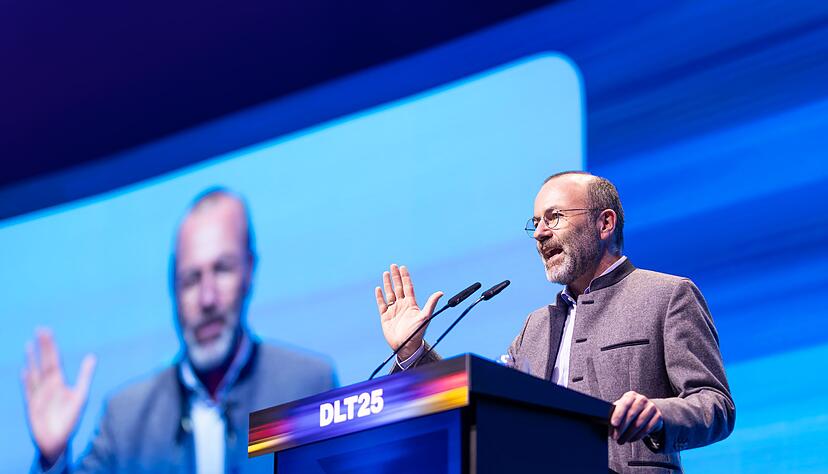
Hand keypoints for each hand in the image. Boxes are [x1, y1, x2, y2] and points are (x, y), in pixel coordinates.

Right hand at [21, 328, 96, 464]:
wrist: (58, 441)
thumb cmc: (69, 419)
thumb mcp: (80, 395)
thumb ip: (85, 376)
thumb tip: (92, 356)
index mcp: (60, 382)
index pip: (55, 359)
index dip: (51, 346)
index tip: (47, 331)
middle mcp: (48, 385)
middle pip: (45, 362)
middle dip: (43, 347)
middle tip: (40, 329)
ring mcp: (39, 394)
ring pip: (35, 373)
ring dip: (32, 359)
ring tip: (29, 344)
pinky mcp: (32, 406)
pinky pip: (29, 391)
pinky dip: (27, 380)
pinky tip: (25, 370)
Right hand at [375, 264, 442, 359]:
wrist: (406, 346)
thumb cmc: (417, 333)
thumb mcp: (425, 317)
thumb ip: (431, 304)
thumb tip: (440, 292)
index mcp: (411, 304)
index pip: (408, 287)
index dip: (405, 277)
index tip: (403, 267)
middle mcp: (402, 306)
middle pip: (398, 288)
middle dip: (396, 277)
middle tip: (393, 265)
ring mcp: (393, 310)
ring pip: (390, 294)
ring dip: (387, 284)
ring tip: (385, 273)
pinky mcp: (385, 317)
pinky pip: (381, 304)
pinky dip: (380, 296)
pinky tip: (378, 289)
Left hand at [610, 391, 662, 443]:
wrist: (646, 411)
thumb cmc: (629, 410)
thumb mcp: (621, 408)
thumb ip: (613, 413)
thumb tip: (602, 420)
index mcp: (630, 396)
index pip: (624, 404)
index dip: (618, 414)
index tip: (613, 424)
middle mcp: (641, 399)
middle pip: (631, 415)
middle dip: (622, 428)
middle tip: (615, 437)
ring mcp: (651, 407)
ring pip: (639, 424)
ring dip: (629, 435)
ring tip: (622, 440)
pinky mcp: (658, 416)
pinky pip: (647, 429)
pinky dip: (638, 436)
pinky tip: (631, 439)